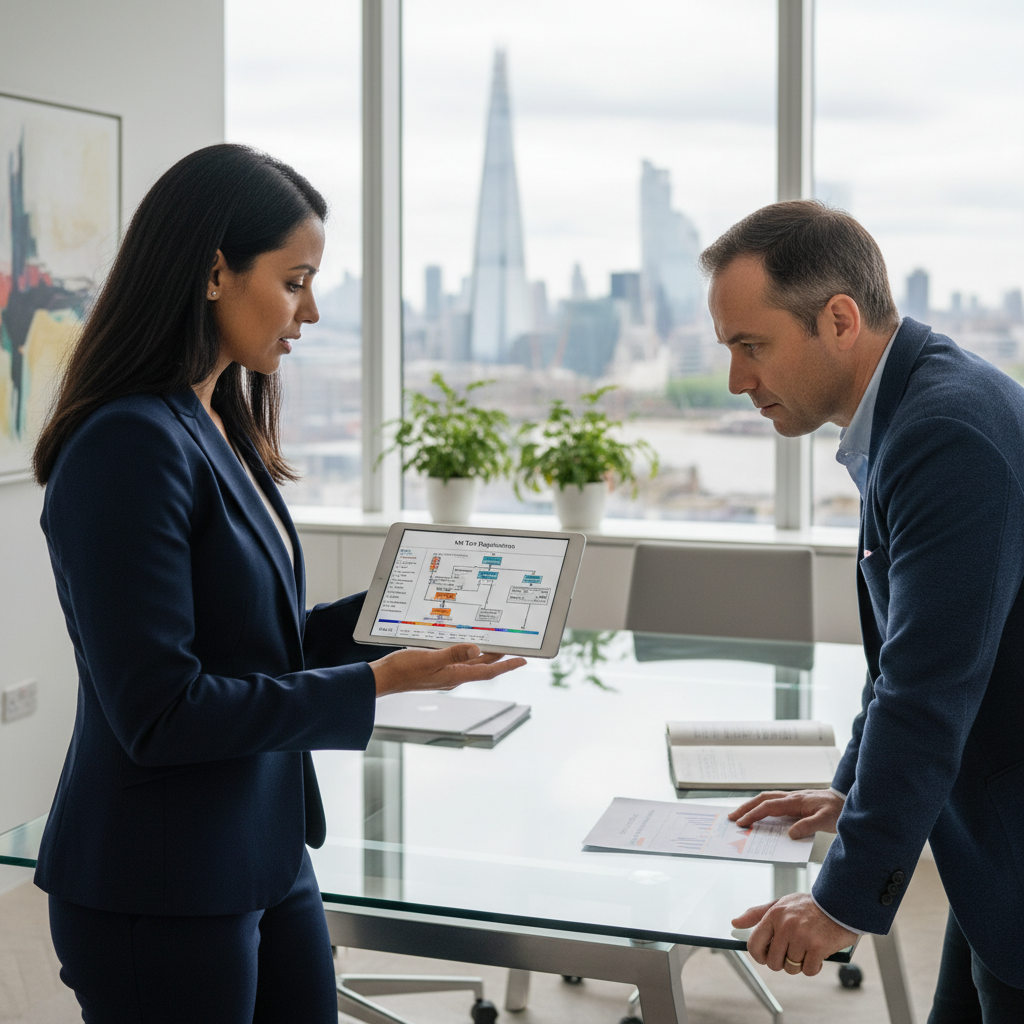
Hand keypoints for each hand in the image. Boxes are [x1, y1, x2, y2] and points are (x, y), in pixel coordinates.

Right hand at [370, 643, 525, 696]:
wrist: (383, 678)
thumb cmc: (403, 670)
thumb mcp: (430, 658)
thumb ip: (453, 653)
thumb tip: (477, 649)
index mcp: (455, 676)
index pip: (488, 671)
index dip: (507, 666)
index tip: (523, 660)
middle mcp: (453, 676)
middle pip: (482, 666)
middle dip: (499, 657)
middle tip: (514, 645)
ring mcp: (444, 673)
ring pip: (470, 662)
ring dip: (484, 653)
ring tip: (496, 642)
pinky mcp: (435, 669)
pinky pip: (457, 660)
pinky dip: (466, 651)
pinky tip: (464, 643)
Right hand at [728, 789, 843, 838]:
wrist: (847, 801)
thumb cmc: (838, 810)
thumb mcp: (826, 821)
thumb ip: (807, 826)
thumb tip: (789, 834)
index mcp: (795, 801)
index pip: (768, 807)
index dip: (753, 815)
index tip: (741, 823)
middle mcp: (791, 797)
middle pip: (762, 799)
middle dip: (745, 808)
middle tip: (732, 817)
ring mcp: (792, 798)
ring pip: (766, 799)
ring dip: (752, 806)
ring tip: (741, 815)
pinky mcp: (796, 802)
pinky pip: (774, 802)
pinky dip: (762, 806)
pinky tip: (760, 813)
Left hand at [732, 892, 857, 976]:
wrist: (840, 902)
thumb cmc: (809, 906)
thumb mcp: (781, 903)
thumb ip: (757, 914)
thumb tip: (735, 922)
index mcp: (774, 915)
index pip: (754, 944)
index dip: (759, 956)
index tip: (766, 956)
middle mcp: (785, 925)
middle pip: (773, 962)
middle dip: (782, 962)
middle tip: (793, 951)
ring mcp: (802, 937)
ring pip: (791, 968)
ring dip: (799, 964)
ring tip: (807, 949)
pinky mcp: (818, 947)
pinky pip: (809, 970)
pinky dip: (814, 967)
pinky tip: (818, 954)